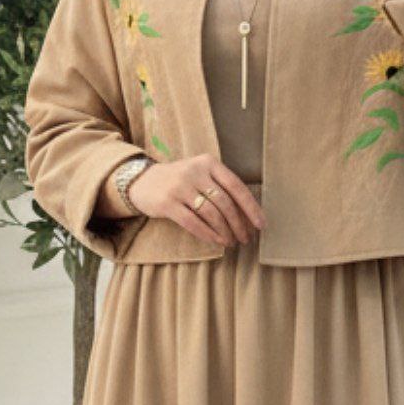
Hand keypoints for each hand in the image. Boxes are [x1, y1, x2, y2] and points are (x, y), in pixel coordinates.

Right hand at [127, 153, 266, 247]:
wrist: (142, 180)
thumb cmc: (179, 180)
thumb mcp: (200, 173)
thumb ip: (220, 186)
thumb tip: (247, 214)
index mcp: (208, 162)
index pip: (236, 186)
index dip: (251, 207)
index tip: (261, 224)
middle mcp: (195, 172)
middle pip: (225, 202)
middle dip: (239, 224)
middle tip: (245, 238)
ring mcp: (180, 186)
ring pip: (211, 214)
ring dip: (225, 231)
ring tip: (232, 242)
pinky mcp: (167, 203)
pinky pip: (193, 223)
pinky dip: (208, 234)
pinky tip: (217, 241)